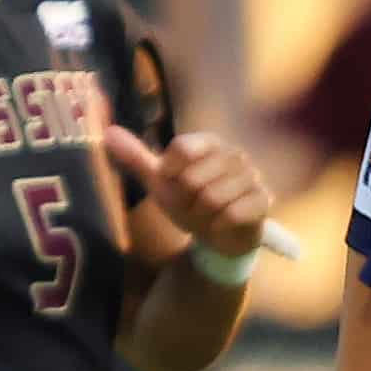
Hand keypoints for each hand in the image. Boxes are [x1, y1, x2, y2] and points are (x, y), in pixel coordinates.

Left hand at [103, 125, 273, 256]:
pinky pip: (231, 214)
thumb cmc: (190, 203)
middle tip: (193, 206)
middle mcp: (234, 154)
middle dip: (186, 202)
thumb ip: (135, 158)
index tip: (174, 183)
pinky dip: (219, 226)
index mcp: (209, 143)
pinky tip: (223, 225)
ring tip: (208, 216)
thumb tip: (107, 132)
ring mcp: (252, 176)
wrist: (219, 237)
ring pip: (211, 198)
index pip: (180, 149)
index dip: (170, 174)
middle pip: (192, 179)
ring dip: (202, 216)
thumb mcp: (160, 182)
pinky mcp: (263, 201)